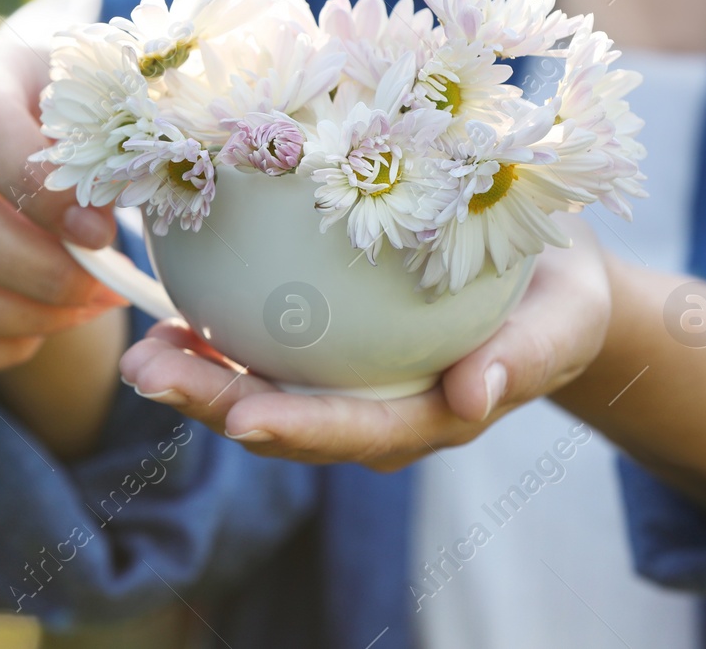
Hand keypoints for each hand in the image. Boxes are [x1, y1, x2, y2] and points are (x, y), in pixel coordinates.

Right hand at [0, 31, 124, 377]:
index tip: (101, 232)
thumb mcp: (107, 109)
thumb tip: (111, 206)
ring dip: (18, 318)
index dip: (39, 190)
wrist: (27, 152)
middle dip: (40, 273)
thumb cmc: (80, 127)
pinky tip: (35, 333)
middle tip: (104, 289)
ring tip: (78, 312)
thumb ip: (116, 142)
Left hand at [116, 215, 611, 470]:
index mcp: (430, 415)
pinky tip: (168, 307)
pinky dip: (213, 334)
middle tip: (148, 369)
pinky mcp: (324, 347)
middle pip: (286, 420)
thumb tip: (473, 396)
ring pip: (258, 390)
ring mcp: (344, 383)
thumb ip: (526, 359)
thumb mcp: (564, 320)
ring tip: (140, 347)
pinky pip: (261, 348)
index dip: (296, 427)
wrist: (550, 274)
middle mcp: (375, 410)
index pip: (354, 430)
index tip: (240, 411)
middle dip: (211, 405)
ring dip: (194, 376)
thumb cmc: (558, 295)